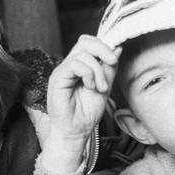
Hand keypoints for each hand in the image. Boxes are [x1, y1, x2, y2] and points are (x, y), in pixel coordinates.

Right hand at [42, 36, 120, 174]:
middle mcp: (69, 66)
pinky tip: (91, 86)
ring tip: (100, 88)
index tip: (115, 60)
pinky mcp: (57, 78)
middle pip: (84, 41)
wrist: (76, 132)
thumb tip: (117, 48)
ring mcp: (62, 71)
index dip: (104, 46)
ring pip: (82, 54)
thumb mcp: (105, 87)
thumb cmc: (87, 113)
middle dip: (103, 50)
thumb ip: (109, 69)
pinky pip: (74, 64)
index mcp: (79, 66)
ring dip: (98, 70)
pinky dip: (88, 73)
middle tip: (112, 63)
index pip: (89, 43)